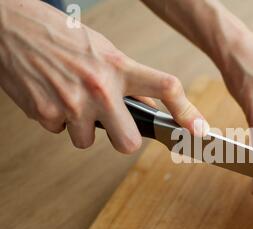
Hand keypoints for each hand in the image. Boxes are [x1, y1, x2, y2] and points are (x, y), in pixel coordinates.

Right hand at [0, 0, 207, 152]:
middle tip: (112, 122)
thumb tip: (148, 104)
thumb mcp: (103, 50)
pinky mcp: (45, 114)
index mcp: (119, 67)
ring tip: (71, 98)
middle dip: (123, 139)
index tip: (199, 131)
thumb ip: (127, 79)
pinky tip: (52, 95)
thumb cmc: (59, 35)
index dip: (187, 112)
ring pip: (88, 141)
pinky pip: (60, 132)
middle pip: (129, 143)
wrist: (10, 25)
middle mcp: (99, 88)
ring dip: (82, 126)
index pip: (165, 88)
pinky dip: (57, 119)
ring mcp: (72, 103)